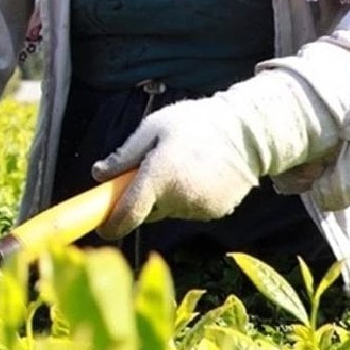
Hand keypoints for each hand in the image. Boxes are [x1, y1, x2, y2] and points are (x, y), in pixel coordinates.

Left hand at [89, 71, 337, 240]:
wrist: (249, 130)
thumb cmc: (197, 123)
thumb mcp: (153, 127)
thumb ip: (124, 155)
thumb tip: (99, 174)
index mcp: (159, 176)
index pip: (127, 214)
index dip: (111, 224)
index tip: (103, 226)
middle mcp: (178, 198)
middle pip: (147, 212)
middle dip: (142, 198)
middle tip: (153, 169)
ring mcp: (199, 208)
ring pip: (169, 210)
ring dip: (168, 196)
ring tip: (184, 164)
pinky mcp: (216, 212)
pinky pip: (191, 210)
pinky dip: (189, 197)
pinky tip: (201, 174)